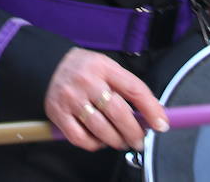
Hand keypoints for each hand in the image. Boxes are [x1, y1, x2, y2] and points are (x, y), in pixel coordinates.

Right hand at [44, 48, 168, 151]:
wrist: (48, 65)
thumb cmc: (84, 69)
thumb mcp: (107, 67)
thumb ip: (126, 87)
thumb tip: (150, 114)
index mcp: (104, 67)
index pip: (134, 89)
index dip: (151, 109)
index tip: (161, 124)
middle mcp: (87, 81)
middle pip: (118, 113)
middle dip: (134, 132)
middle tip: (139, 140)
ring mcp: (71, 99)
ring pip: (101, 129)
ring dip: (116, 141)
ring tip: (121, 141)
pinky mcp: (58, 114)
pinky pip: (81, 138)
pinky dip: (94, 145)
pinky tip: (100, 140)